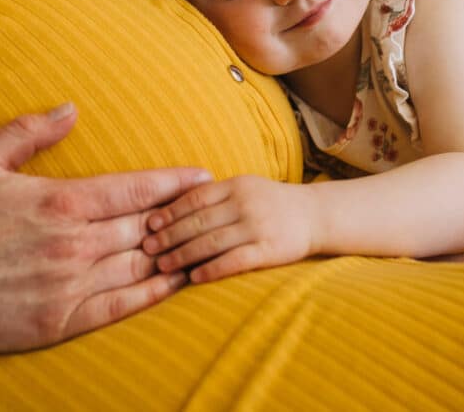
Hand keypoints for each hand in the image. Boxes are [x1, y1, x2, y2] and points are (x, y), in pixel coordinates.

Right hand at [0, 104, 211, 351]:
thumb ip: (29, 131)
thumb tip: (70, 109)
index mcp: (62, 201)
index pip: (137, 189)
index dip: (175, 182)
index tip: (203, 177)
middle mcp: (74, 243)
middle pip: (148, 227)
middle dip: (181, 218)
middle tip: (208, 211)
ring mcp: (70, 285)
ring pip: (141, 266)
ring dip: (175, 255)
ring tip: (203, 245)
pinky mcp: (60, 321)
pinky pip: (121, 307)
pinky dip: (153, 294)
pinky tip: (175, 285)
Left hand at [142, 176, 318, 283]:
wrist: (316, 215)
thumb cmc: (272, 203)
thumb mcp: (246, 188)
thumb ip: (216, 195)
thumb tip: (173, 207)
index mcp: (236, 185)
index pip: (195, 197)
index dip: (170, 211)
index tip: (150, 224)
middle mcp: (245, 203)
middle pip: (199, 221)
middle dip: (170, 235)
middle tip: (148, 248)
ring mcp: (258, 226)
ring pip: (212, 241)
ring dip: (184, 254)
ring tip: (163, 265)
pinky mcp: (269, 249)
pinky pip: (235, 260)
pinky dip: (212, 269)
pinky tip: (195, 278)